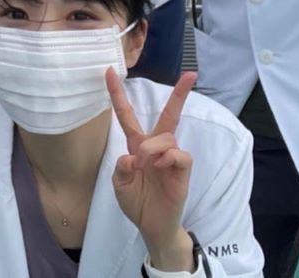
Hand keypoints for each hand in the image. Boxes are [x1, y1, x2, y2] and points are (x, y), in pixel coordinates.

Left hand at [107, 69, 195, 269]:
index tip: (108, 71)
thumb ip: (121, 168)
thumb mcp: (119, 184)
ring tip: (145, 167)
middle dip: (180, 94)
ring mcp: (172, 158)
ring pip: (165, 136)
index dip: (117, 95)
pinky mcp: (183, 170)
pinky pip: (178, 154)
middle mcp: (156, 147)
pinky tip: (160, 168)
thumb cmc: (137, 202)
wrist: (152, 227)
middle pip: (169, 115)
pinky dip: (167, 158)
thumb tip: (133, 156)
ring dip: (151, 149)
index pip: (127, 116)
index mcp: (138, 146)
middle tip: (190, 74)